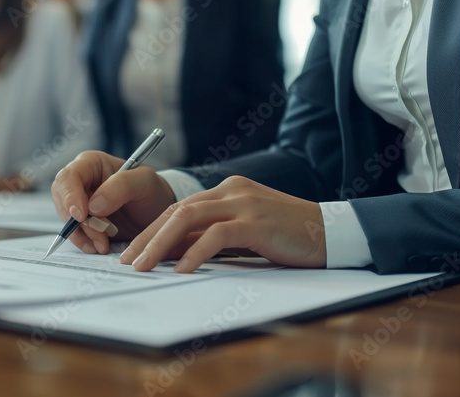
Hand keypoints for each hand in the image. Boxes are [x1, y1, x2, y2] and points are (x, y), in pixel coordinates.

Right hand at [51, 151, 176, 254]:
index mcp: (91, 163)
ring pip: (67, 219)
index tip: (82, 215)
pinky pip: (74, 233)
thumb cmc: (152, 191)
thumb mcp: (144, 182)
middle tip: (100, 234)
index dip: (70, 196)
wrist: (157, 214)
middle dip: (78, 221)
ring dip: (83, 235)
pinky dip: (85, 242)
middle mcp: (81, 181)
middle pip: (63, 200)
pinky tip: (99, 246)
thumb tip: (93, 206)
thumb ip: (120, 186)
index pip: (69, 176)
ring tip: (104, 244)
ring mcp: (79, 203)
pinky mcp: (82, 222)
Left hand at [119, 176, 326, 272]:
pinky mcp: (256, 221)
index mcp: (227, 191)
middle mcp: (232, 191)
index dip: (152, 231)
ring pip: (189, 218)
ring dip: (161, 244)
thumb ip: (212, 239)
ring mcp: (244, 204)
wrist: (331, 233)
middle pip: (177, 211)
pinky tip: (181, 269)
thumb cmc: (288, 238)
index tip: (133, 252)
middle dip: (148, 237)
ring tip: (144, 266)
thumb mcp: (244, 235)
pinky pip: (217, 235)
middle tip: (128, 261)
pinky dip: (195, 252)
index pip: (179, 209)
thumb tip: (174, 255)